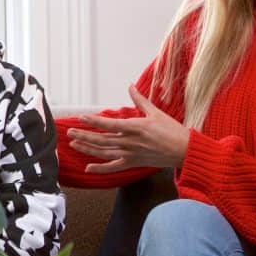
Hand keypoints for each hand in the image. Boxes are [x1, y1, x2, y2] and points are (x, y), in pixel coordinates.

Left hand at [67, 85, 189, 173]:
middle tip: (70, 132)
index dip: (93, 121)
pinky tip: (88, 168)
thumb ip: (140, 100)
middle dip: (84, 135)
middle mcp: (130, 142)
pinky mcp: (133, 163)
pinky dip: (100, 169)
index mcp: (135, 127)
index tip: (81, 117)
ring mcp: (131, 154)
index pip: (109, 124)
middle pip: (102, 139)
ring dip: (87, 149)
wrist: (185, 151)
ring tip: (74, 143)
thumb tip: (130, 86)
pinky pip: (114, 168)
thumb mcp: (155, 112)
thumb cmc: (172, 130)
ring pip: (104, 152)